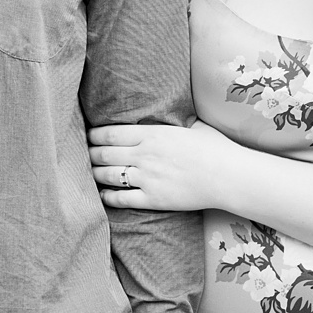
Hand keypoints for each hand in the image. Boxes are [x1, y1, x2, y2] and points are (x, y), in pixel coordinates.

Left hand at [89, 120, 228, 211]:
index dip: (95, 135)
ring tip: (90, 172)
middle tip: (85, 154)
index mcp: (154, 134)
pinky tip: (103, 194)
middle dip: (91, 154)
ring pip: (108, 176)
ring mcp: (147, 178)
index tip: (89, 136)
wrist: (228, 176)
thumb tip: (175, 113)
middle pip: (105, 154)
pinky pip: (121, 199)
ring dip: (95, 173)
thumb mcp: (195, 127)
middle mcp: (145, 155)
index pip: (112, 133)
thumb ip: (178, 122)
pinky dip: (108, 196)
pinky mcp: (152, 199)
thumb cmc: (216, 148)